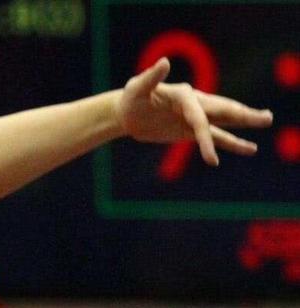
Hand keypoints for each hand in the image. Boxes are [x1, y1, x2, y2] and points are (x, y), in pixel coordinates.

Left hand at [117, 57, 272, 165]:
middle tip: (266, 117)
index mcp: (184, 95)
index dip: (205, 136)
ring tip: (266, 121)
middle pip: (222, 111)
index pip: (199, 116)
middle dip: (243, 115)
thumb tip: (164, 62)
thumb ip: (152, 77)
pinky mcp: (192, 131)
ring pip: (224, 122)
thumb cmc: (132, 98)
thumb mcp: (138, 88)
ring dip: (244, 122)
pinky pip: (215, 136)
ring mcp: (195, 118)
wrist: (127, 112)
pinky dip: (230, 142)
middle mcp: (194, 104)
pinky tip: (248, 148)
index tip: (210, 158)